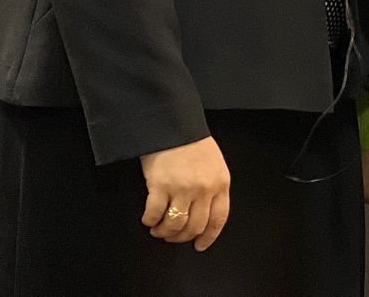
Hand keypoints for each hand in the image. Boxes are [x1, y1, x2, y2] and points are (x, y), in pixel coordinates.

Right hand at [140, 136, 231, 250]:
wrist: (172, 124)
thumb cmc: (191, 141)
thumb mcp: (214, 164)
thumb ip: (212, 187)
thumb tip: (203, 213)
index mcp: (220, 182)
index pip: (218, 219)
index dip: (208, 237)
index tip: (200, 245)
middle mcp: (203, 188)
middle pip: (194, 226)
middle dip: (182, 237)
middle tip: (173, 237)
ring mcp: (182, 188)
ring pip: (175, 224)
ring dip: (165, 232)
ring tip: (158, 229)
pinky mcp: (160, 186)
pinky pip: (155, 214)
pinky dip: (150, 221)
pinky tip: (149, 219)